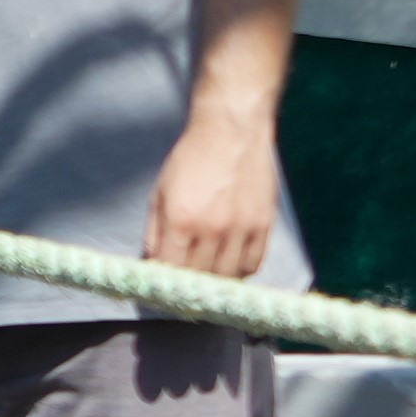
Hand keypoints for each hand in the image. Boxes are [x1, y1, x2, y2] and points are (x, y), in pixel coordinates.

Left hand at [143, 100, 280, 281]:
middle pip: (199, 278)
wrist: (231, 130)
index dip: (164, 283)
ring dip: (214, 280)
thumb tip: (152, 265)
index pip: (170, 271)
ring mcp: (241, 228)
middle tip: (184, 284)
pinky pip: (253, 265)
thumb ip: (154, 231)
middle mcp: (213, 229)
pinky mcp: (263, 225)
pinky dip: (240, 271)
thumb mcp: (160, 192)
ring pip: (227, 277)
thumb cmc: (191, 158)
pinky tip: (229, 263)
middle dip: (187, 284)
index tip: (162, 286)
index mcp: (182, 220)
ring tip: (206, 274)